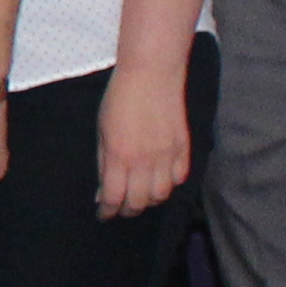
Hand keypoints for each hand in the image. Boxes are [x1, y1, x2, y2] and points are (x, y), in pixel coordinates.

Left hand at [94, 66, 193, 219]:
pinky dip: (170, 184)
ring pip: (161, 195)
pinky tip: (160, 178)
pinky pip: (179, 178)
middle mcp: (145, 161)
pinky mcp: (183, 147)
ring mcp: (167, 155)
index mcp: (120, 156)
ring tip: (141, 195)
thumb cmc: (120, 97)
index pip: (113, 198)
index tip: (103, 214)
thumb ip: (103, 162)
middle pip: (139, 202)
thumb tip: (103, 190)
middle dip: (127, 210)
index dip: (107, 211)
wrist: (152, 73)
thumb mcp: (102, 130)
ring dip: (149, 200)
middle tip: (121, 207)